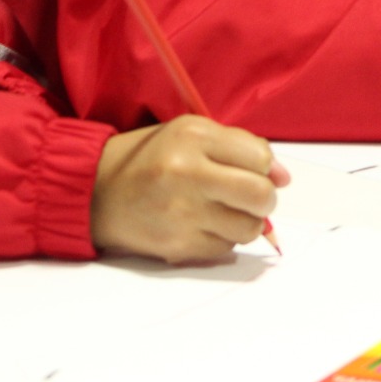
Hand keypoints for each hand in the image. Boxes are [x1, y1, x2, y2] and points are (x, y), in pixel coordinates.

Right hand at [90, 114, 290, 263]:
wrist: (97, 193)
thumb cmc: (151, 158)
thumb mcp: (191, 133)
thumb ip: (240, 147)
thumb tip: (284, 176)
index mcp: (191, 137)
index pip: (259, 157)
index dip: (265, 166)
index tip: (255, 169)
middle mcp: (186, 174)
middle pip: (260, 196)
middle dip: (264, 198)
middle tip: (249, 195)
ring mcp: (181, 214)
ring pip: (249, 228)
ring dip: (245, 221)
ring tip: (222, 208)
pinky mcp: (177, 246)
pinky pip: (225, 248)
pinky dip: (222, 237)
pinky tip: (201, 223)